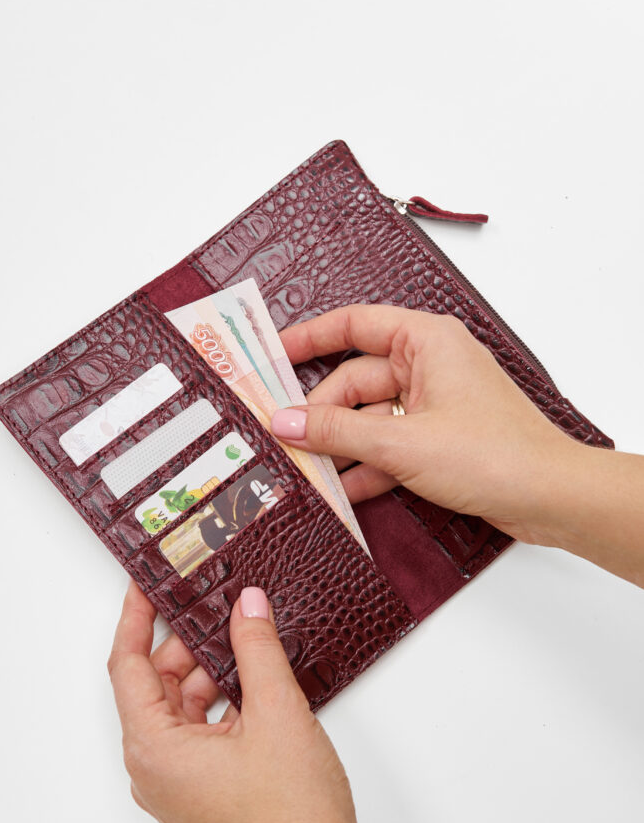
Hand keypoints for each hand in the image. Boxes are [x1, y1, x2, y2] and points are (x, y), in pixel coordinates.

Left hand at [108, 581, 421, 822]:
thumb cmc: (293, 816)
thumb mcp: (276, 711)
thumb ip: (256, 648)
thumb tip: (247, 605)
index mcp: (154, 750)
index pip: (128, 666)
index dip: (135, 618)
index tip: (145, 584)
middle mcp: (155, 770)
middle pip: (156, 685)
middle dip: (186, 643)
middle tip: (216, 605)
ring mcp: (178, 785)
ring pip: (181, 708)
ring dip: (210, 673)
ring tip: (243, 640)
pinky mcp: (202, 792)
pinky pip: (200, 732)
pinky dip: (221, 702)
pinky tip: (254, 682)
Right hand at [273, 304, 581, 545]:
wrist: (551, 498)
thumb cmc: (493, 454)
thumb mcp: (402, 442)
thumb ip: (337, 431)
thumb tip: (285, 421)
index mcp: (425, 341)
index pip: (353, 325)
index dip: (308, 339)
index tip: (270, 357)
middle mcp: (429, 364)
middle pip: (355, 380)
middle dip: (321, 413)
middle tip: (282, 438)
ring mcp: (434, 403)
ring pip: (370, 417)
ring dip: (340, 445)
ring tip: (303, 469)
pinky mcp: (439, 438)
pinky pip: (390, 443)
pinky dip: (367, 466)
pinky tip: (341, 491)